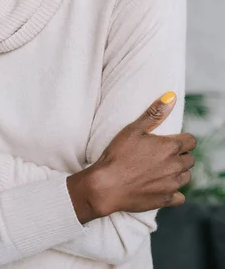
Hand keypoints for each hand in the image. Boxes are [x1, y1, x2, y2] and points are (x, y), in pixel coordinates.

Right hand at [76, 92, 195, 218]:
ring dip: (178, 172)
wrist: (107, 185)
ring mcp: (172, 185)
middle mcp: (175, 166)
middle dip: (181, 155)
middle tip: (163, 153)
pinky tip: (162, 186)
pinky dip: (174, 192)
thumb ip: (155, 113)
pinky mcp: (165, 200)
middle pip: (190, 159)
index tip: (171, 139)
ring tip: (161, 168)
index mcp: (170, 147)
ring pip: (186, 177)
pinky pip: (179, 196)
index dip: (183, 139)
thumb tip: (171, 97)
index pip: (191, 141)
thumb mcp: (134, 128)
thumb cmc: (118, 154)